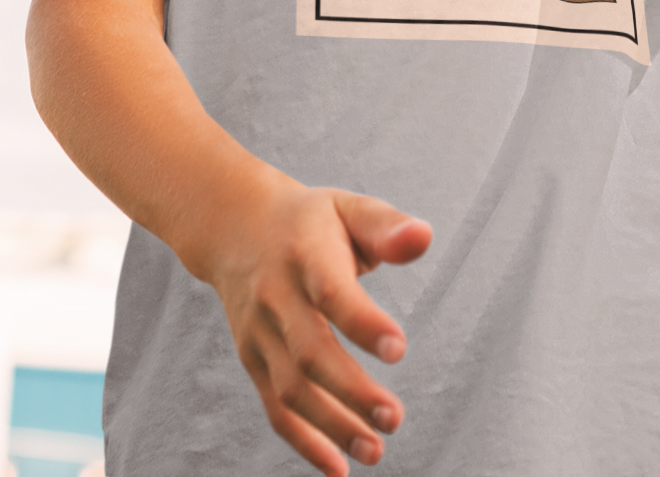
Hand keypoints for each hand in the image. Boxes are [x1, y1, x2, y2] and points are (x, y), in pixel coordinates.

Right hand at [205, 177, 431, 475]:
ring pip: (291, 390)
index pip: (332, 293)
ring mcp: (259, 333)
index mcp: (305, 254)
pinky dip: (303, 442)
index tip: (400, 350)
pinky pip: (275, 408)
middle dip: (351, 391)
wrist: (235, 228)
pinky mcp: (253, 360)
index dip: (363, 323)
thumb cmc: (310, 220)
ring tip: (376, 450)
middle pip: (310, 352)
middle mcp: (276, 298)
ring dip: (331, 426)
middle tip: (394, 419)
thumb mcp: (348, 207)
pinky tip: (338, 466)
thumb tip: (424, 238)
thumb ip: (387, 226)